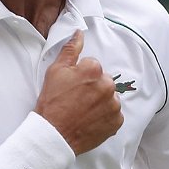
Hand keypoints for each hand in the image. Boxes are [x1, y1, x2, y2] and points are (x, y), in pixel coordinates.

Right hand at [35, 30, 122, 154]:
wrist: (53, 134)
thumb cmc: (52, 103)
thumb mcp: (56, 71)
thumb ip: (71, 50)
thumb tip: (79, 33)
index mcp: (94, 70)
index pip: (92, 66)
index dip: (81, 76)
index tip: (72, 87)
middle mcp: (108, 85)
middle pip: (103, 81)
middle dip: (93, 88)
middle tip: (76, 100)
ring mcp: (113, 105)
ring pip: (109, 97)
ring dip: (100, 102)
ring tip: (83, 111)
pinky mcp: (116, 121)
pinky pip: (114, 114)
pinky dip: (104, 117)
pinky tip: (90, 120)